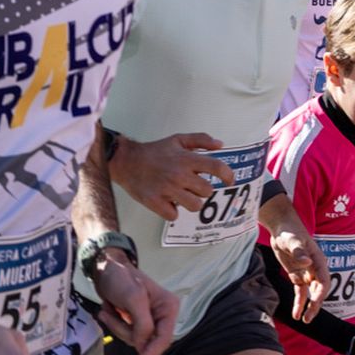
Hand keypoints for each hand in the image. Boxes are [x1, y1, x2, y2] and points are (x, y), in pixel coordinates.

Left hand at [90, 251, 177, 354]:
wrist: (104, 266)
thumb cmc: (120, 277)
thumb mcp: (133, 297)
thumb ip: (142, 323)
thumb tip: (143, 345)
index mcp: (168, 308)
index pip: (163, 338)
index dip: (150, 354)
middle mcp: (162, 315)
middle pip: (146, 341)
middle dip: (125, 331)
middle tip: (110, 315)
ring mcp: (148, 319)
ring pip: (134, 339)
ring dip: (116, 326)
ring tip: (107, 309)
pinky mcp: (134, 321)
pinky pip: (125, 333)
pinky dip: (114, 324)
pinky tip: (107, 310)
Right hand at [110, 133, 226, 219]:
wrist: (126, 161)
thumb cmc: (154, 151)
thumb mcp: (177, 140)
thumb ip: (200, 140)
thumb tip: (220, 145)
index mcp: (186, 159)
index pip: (216, 167)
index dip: (227, 175)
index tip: (229, 180)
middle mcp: (179, 175)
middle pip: (207, 191)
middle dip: (202, 190)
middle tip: (192, 186)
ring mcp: (167, 190)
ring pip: (194, 206)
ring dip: (190, 202)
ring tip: (181, 195)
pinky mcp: (155, 202)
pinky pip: (174, 215)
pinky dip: (172, 211)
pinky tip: (167, 201)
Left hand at [269, 229, 329, 321]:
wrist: (281, 227)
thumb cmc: (289, 231)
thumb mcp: (292, 240)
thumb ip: (298, 251)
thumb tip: (306, 263)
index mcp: (319, 261)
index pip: (324, 280)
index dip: (321, 292)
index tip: (315, 301)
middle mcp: (315, 269)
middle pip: (319, 290)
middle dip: (315, 305)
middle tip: (308, 318)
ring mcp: (306, 273)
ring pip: (310, 294)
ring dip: (308, 307)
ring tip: (304, 320)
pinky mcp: (297, 275)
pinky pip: (300, 292)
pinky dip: (299, 303)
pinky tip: (296, 314)